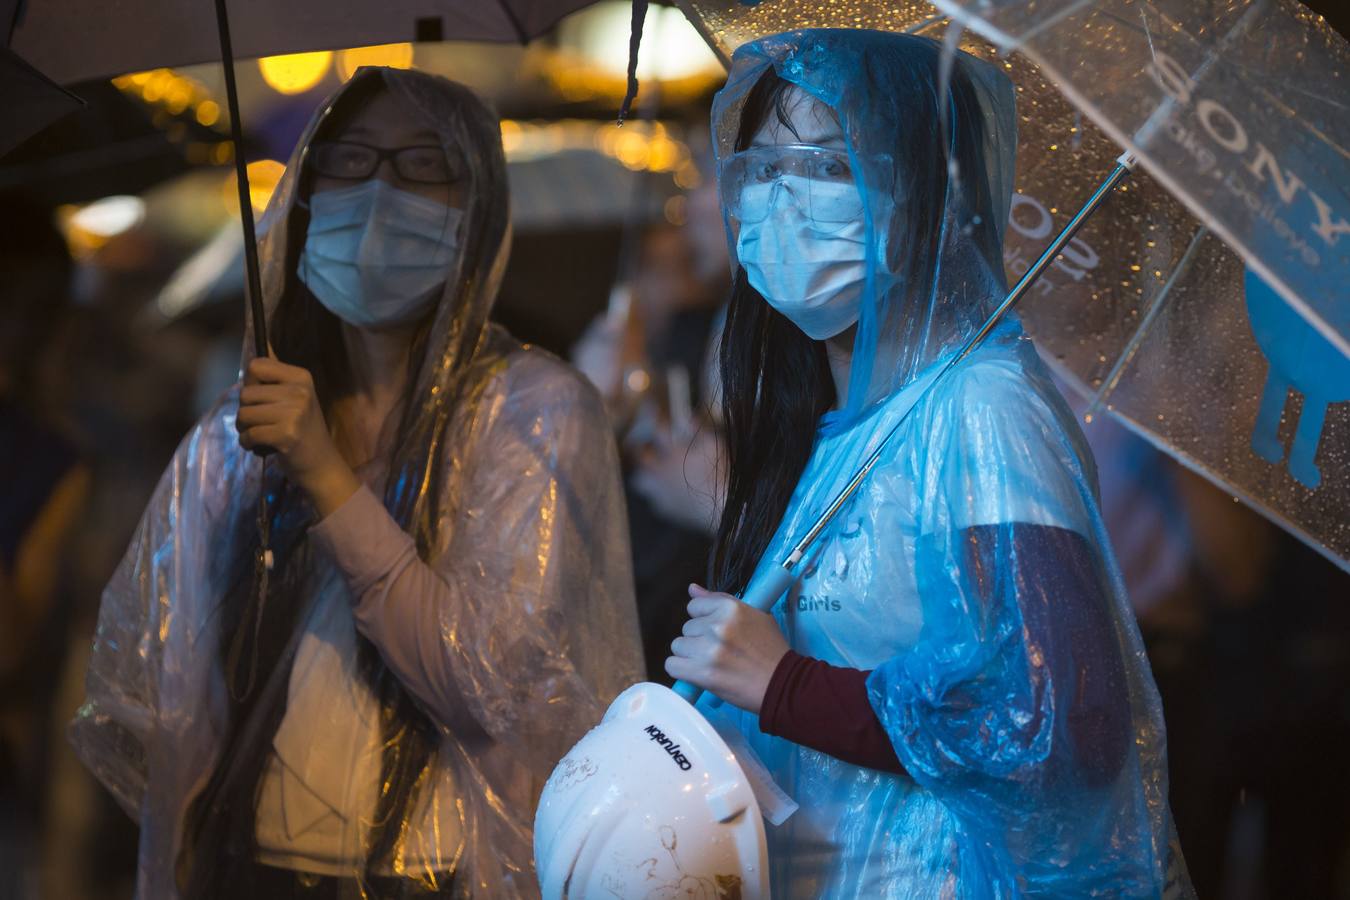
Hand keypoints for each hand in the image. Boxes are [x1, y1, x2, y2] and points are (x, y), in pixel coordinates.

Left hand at [237, 357, 359, 516]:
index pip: (256, 366)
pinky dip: (248, 443)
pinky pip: (249, 434)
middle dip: (245, 410)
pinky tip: (259, 446)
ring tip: (260, 434)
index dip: (250, 383)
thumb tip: (262, 341)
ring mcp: (294, 413)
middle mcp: (299, 392)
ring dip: (244, 428)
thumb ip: (276, 377)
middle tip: (260, 422)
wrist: (321, 464)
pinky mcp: (286, 435)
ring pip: (243, 414)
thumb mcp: (295, 397)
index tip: (262, 398)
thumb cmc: (303, 429)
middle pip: (245, 393)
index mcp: (301, 377)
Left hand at [631, 425, 724, 535]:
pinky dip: (659, 496)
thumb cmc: (721, 472)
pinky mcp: (666, 508)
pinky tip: (668, 494)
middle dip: (642, 448)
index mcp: (673, 451)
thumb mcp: (715, 444)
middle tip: (646, 445)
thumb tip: (687, 416)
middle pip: (640, 456)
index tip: (650, 407)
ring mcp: (661, 491)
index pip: (658, 428)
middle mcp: (661, 470)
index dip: (653, 415)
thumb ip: (698, 429)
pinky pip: (655, 501)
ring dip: (645, 474)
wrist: (722, 506)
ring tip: (651, 472)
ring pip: (640, 480)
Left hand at [665, 584, 788, 712]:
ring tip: (712, 664)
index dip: (704, 620)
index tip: (717, 632)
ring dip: (690, 656)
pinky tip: (698, 674)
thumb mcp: (754, 615)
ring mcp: (708, 649)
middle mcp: (716, 625)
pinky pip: (672, 666)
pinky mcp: (702, 672)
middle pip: (686, 628)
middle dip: (699, 639)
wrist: (783, 684)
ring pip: (678, 646)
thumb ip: (719, 600)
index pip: (694, 606)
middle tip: (720, 652)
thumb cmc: (771, 649)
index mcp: (730, 608)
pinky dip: (682, 671)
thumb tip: (691, 589)